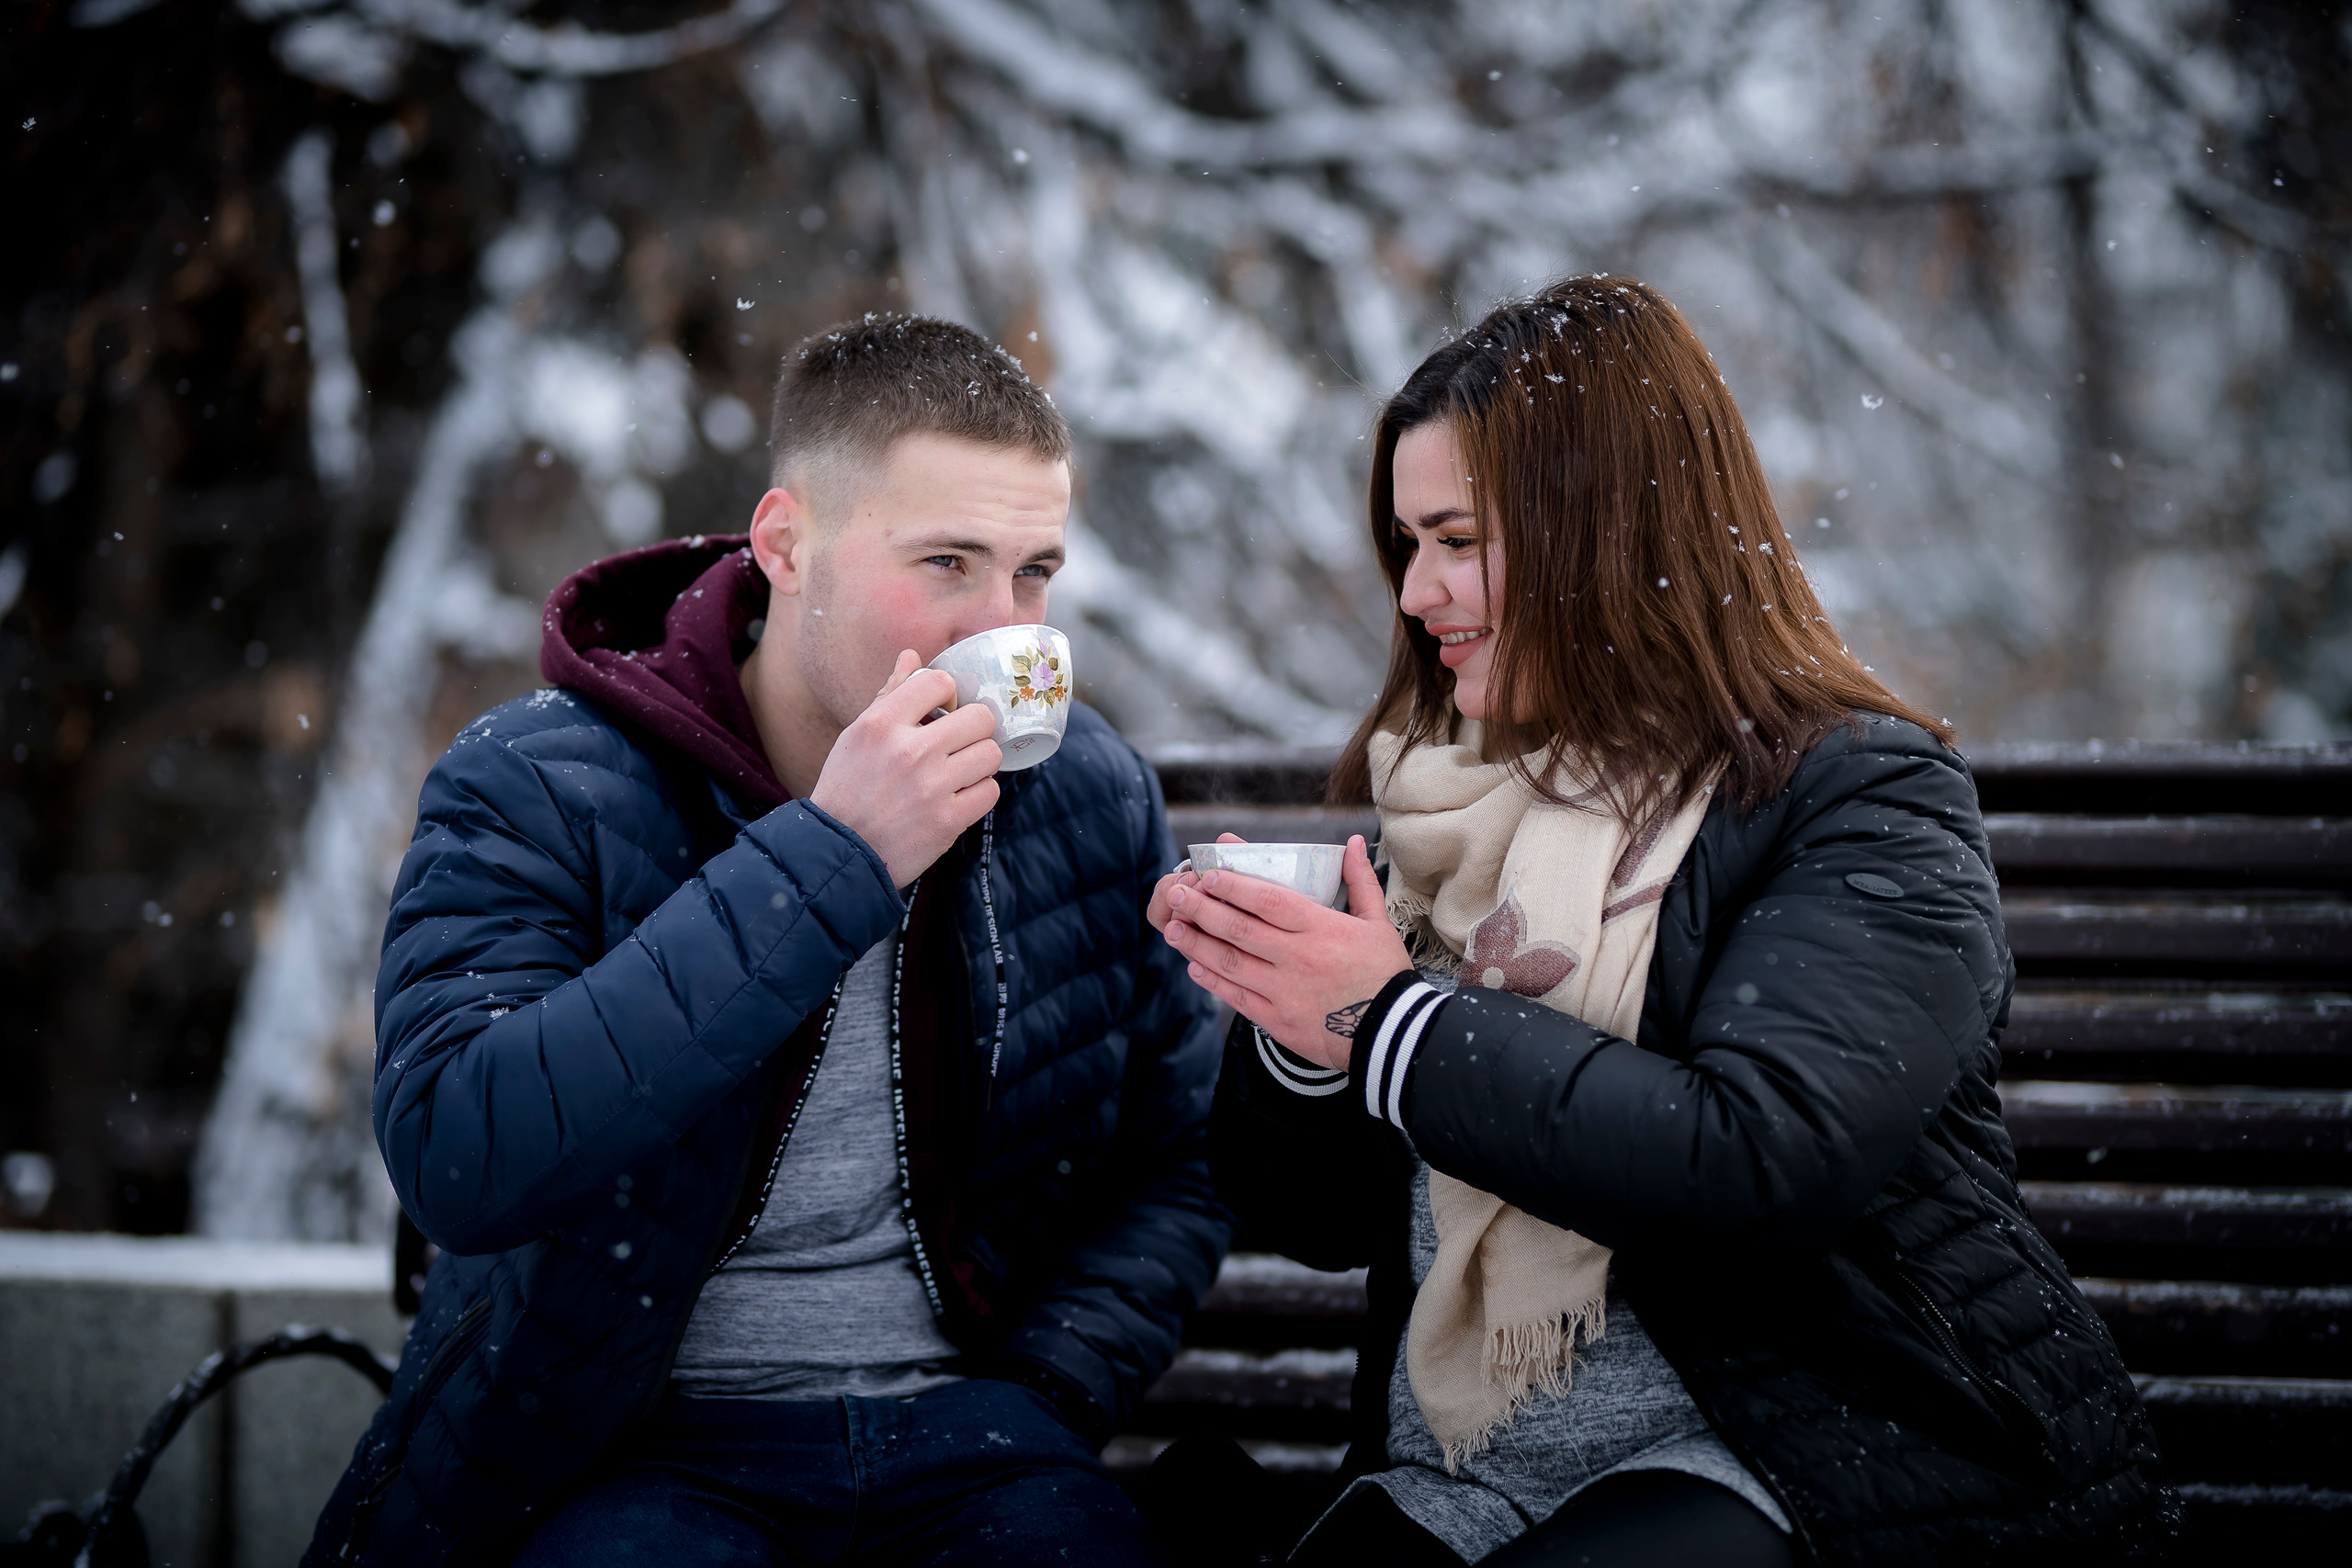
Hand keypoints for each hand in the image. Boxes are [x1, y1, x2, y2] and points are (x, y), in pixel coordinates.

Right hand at [810, 650, 1001, 885]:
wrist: (838, 852)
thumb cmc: (848, 788)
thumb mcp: (857, 735)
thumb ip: (890, 695)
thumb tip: (912, 656)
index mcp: (881, 723)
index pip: (938, 681)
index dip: (948, 694)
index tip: (943, 711)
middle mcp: (908, 751)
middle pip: (980, 717)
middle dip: (974, 729)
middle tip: (960, 743)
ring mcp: (931, 787)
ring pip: (991, 754)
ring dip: (980, 763)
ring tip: (960, 772)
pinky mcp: (947, 821)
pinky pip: (990, 791)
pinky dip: (979, 794)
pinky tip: (959, 797)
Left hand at [1162, 835, 1411, 1070]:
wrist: (1393, 1035)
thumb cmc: (1385, 973)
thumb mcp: (1378, 922)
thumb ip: (1359, 880)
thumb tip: (1353, 841)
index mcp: (1321, 928)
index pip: (1269, 901)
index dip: (1234, 886)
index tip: (1208, 873)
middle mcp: (1297, 958)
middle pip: (1240, 929)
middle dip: (1201, 910)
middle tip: (1174, 894)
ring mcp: (1284, 991)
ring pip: (1231, 963)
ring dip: (1197, 944)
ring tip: (1171, 928)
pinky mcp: (1278, 1021)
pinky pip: (1237, 997)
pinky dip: (1213, 981)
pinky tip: (1194, 967)